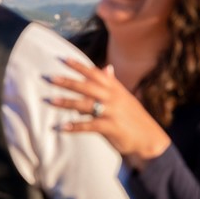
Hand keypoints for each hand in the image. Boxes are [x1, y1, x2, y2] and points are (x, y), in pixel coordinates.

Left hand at [45, 58, 170, 170]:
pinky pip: (89, 125)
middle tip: (49, 78)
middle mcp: (113, 98)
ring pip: (86, 105)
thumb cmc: (133, 118)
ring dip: (66, 103)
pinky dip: (75, 126)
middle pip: (87, 86)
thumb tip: (106, 67)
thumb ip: (113, 84)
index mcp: (115, 89)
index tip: (62, 59)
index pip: (95, 74)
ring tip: (49, 101)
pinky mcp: (112, 127)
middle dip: (67, 81)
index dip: (79, 66)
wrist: (150, 140)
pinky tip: (61, 127)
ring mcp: (113, 112)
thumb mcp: (124, 98)